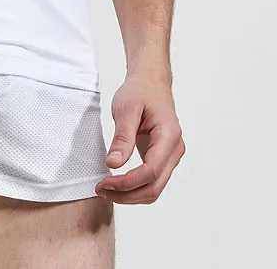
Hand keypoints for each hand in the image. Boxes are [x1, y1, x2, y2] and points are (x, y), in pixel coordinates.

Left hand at [95, 70, 184, 204]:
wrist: (150, 82)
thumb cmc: (139, 91)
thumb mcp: (126, 109)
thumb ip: (122, 137)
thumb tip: (113, 164)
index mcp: (168, 136)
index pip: (150, 171)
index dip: (127, 183)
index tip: (104, 183)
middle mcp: (175, 150)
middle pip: (154, 187)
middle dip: (127, 194)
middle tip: (101, 189)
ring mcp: (172, 155)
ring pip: (154, 188)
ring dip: (131, 195)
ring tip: (106, 188)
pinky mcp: (164, 158)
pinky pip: (152, 181)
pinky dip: (135, 187)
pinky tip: (117, 183)